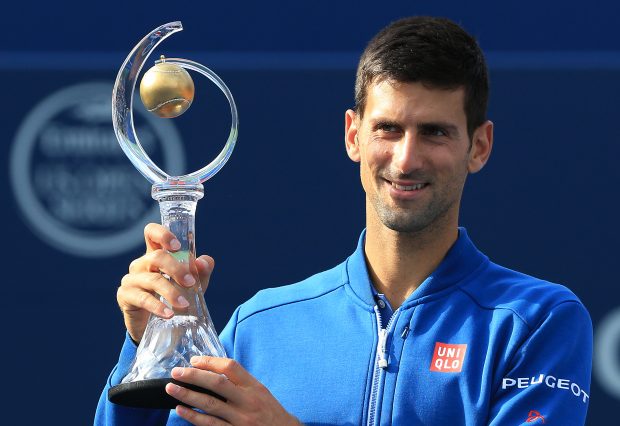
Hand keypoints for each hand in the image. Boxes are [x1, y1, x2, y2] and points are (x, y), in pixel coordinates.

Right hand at [116, 223, 214, 341]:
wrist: (158, 326)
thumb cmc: (175, 298)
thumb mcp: (193, 285)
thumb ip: (201, 272)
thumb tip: (204, 262)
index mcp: (156, 254)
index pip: (151, 233)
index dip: (162, 234)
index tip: (177, 246)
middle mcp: (141, 264)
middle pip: (156, 257)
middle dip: (176, 269)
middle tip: (190, 283)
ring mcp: (131, 279)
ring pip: (152, 279)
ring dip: (171, 291)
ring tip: (184, 304)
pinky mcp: (125, 296)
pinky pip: (142, 298)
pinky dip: (158, 306)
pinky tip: (169, 314)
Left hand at [165, 356, 301, 425]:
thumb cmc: (269, 412)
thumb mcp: (260, 391)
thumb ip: (240, 382)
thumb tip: (212, 370)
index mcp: (254, 387)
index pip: (230, 367)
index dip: (210, 362)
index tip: (194, 360)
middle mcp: (247, 401)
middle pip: (217, 383)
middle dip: (194, 376)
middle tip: (176, 372)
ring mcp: (240, 419)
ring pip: (210, 405)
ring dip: (188, 395)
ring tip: (172, 388)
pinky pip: (210, 425)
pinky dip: (194, 417)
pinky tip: (181, 410)